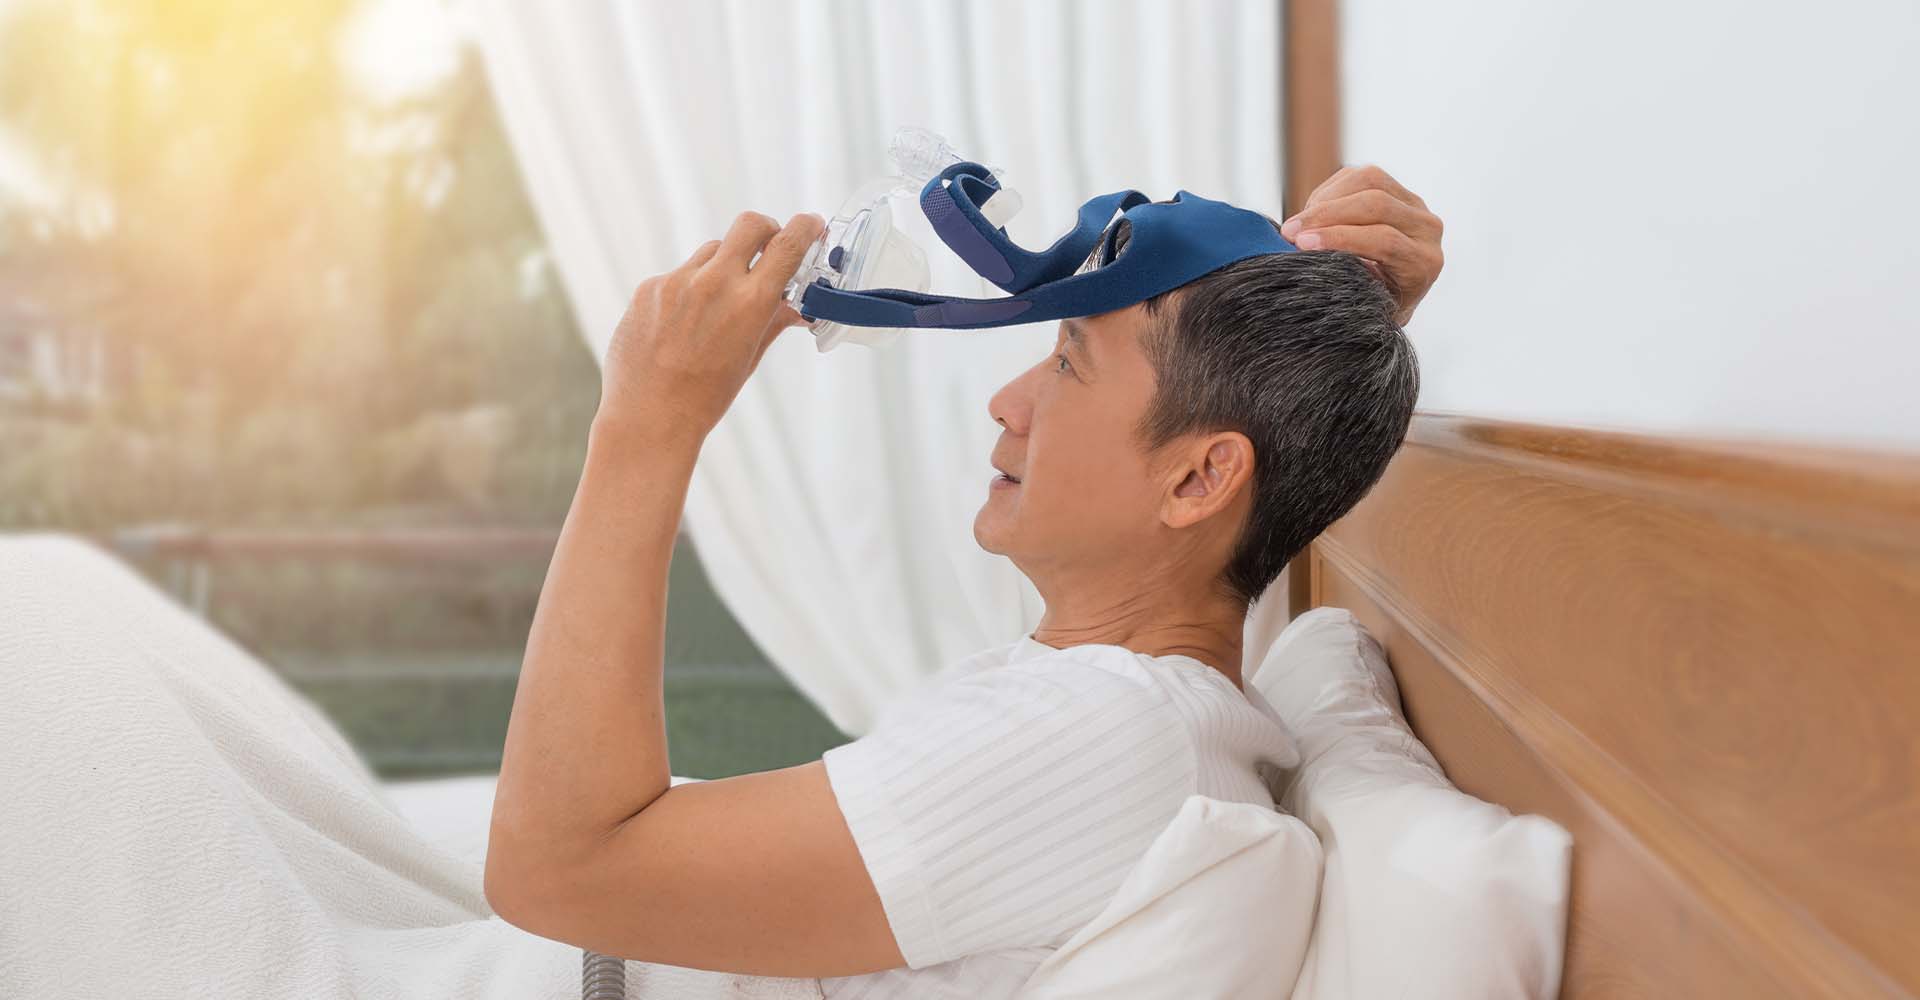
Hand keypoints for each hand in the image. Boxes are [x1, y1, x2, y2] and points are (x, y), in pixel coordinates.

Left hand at [599, 211, 825, 440]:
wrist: (649, 418)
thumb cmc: (705, 397)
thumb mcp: (749, 357)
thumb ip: (773, 320)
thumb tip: (795, 304)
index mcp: (750, 303)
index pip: (788, 244)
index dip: (805, 228)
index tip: (810, 225)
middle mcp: (715, 282)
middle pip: (749, 225)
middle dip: (765, 230)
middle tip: (767, 247)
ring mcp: (677, 281)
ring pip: (712, 251)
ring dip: (723, 266)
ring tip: (714, 310)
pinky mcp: (649, 287)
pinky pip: (679, 275)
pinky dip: (688, 291)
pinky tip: (679, 327)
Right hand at [1280, 165, 1442, 325]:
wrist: (1392, 292)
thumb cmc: (1374, 305)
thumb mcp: (1364, 305)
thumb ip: (1346, 282)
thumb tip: (1305, 256)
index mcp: (1423, 264)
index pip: (1384, 240)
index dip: (1339, 238)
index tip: (1302, 244)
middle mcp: (1427, 230)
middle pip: (1377, 204)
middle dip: (1326, 214)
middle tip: (1290, 231)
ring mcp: (1415, 205)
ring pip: (1369, 180)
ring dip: (1325, 199)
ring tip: (1299, 222)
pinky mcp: (1397, 188)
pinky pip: (1360, 175)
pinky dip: (1328, 191)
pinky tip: (1312, 213)